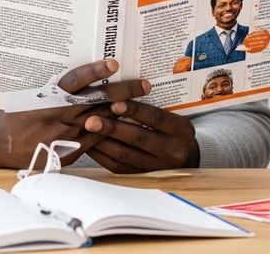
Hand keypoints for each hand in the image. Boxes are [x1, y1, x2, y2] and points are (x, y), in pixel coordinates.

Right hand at [0, 58, 149, 168]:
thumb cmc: (20, 110)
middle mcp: (58, 115)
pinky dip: (109, 133)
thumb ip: (62, 87)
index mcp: (50, 96)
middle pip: (97, 101)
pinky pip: (94, 142)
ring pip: (101, 122)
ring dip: (123, 113)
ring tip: (144, 103)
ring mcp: (63, 136)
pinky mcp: (65, 153)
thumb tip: (91, 72)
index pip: (76, 81)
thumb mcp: (37, 92)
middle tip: (145, 83)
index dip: (95, 71)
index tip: (114, 63)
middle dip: (124, 92)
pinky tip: (126, 126)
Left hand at [82, 96, 198, 172]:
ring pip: (125, 154)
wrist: (182, 154)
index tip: (114, 102)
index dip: (134, 110)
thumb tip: (120, 93)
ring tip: (86, 130)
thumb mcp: (173, 114)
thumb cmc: (172, 127)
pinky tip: (91, 144)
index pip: (156, 117)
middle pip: (138, 138)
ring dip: (103, 141)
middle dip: (112, 128)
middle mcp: (173, 150)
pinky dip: (102, 154)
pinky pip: (118, 166)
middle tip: (91, 119)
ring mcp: (158, 167)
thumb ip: (153, 106)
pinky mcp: (142, 176)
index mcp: (182, 130)